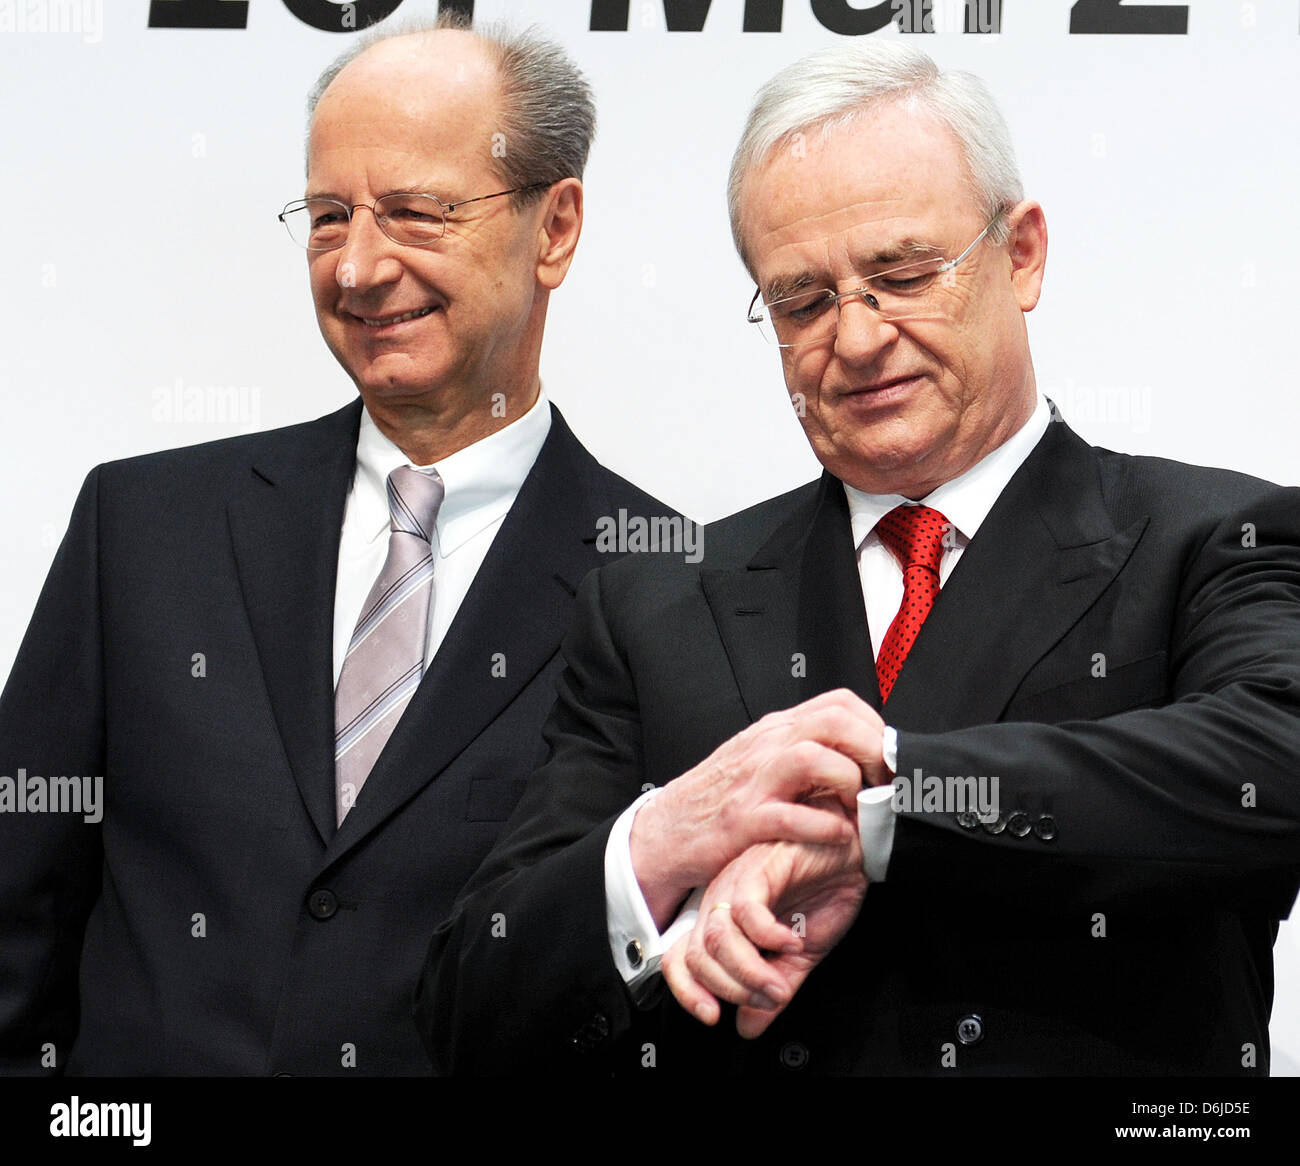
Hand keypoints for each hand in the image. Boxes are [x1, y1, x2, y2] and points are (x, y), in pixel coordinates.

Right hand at [628, 689, 884, 926]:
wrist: (667, 830)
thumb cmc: (719, 798)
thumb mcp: (761, 759)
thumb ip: (802, 750)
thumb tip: (857, 754)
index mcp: (776, 730)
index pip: (839, 703)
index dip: (875, 727)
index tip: (887, 758)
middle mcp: (767, 747)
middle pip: (835, 722)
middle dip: (873, 751)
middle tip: (884, 783)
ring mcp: (755, 781)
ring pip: (815, 758)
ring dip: (850, 783)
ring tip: (858, 808)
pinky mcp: (744, 820)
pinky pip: (794, 816)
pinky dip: (825, 827)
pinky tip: (837, 837)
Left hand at [661, 826, 867, 1037]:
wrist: (852, 853)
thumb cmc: (823, 891)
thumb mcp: (799, 955)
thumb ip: (771, 988)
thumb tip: (748, 1027)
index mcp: (722, 921)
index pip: (680, 961)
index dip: (688, 993)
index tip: (714, 1017)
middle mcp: (721, 900)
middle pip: (698, 955)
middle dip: (732, 988)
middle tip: (768, 998)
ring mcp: (737, 882)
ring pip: (718, 936)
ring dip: (749, 970)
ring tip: (780, 981)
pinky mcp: (760, 867)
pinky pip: (746, 909)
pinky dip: (768, 935)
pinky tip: (791, 941)